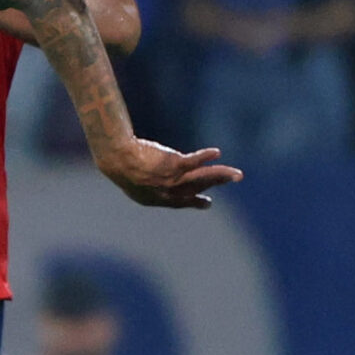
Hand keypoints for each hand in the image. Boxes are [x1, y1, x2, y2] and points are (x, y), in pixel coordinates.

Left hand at [95, 139, 243, 208]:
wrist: (117, 157)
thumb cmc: (119, 164)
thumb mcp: (131, 178)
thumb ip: (145, 180)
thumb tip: (145, 174)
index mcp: (155, 199)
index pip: (180, 201)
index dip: (194, 201)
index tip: (207, 202)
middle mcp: (167, 192)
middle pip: (196, 188)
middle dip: (215, 185)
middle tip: (233, 180)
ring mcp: (172, 179)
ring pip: (201, 178)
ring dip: (220, 175)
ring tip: (237, 174)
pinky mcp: (174, 165)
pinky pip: (194, 162)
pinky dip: (205, 157)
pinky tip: (216, 152)